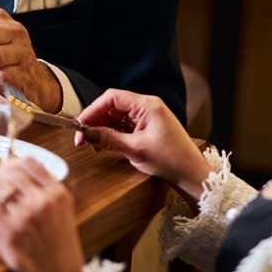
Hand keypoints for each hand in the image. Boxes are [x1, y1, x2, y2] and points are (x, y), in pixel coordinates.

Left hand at [0, 157, 84, 271]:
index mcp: (58, 194)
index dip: (12, 163)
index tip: (5, 170)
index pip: (29, 162)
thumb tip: (16, 177)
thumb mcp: (63, 214)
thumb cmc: (62, 252)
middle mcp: (43, 201)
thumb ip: (45, 194)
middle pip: (10, 172)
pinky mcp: (9, 234)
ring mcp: (25, 216)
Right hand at [75, 89, 211, 204]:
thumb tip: (86, 133)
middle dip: (95, 121)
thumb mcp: (135, 149)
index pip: (112, 98)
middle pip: (113, 106)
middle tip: (81, 138)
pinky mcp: (147, 128)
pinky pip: (124, 126)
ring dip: (102, 129)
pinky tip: (104, 145)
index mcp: (147, 105)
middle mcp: (147, 107)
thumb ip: (109, 139)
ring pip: (117, 117)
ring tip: (92, 145)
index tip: (80, 125)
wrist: (191, 174)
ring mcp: (148, 117)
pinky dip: (112, 134)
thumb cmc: (171, 159)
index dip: (93, 110)